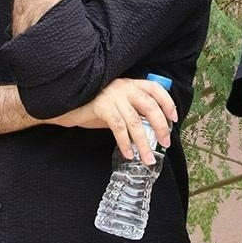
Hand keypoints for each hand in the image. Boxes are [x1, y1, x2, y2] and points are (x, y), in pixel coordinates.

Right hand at [53, 79, 178, 164]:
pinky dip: (125, 143)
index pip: (155, 89)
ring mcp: (113, 96)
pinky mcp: (102, 106)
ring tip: (147, 158)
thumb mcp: (117, 104)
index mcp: (131, 83)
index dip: (167, 102)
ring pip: (135, 121)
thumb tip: (152, 129)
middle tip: (165, 143)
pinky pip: (119, 127)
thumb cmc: (94, 105)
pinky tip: (128, 154)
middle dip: (160, 126)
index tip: (174, 119)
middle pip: (150, 106)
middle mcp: (124, 86)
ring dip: (144, 142)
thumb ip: (132, 110)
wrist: (68, 104)